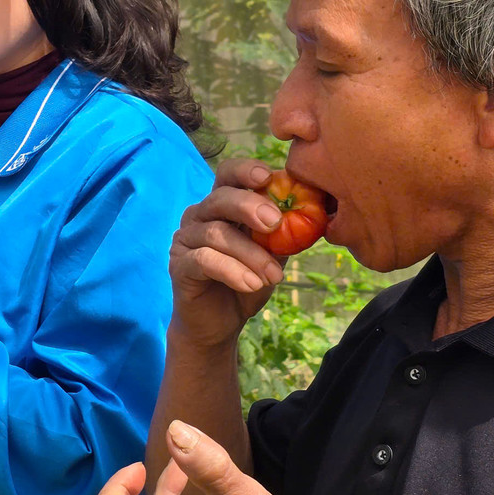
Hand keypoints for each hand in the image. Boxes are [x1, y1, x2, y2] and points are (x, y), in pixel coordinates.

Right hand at [169, 158, 288, 347]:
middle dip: (249, 205)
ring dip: (250, 253)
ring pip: (215, 232)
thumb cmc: (246, 282)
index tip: (268, 176)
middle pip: (219, 197)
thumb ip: (285, 233)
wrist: (220, 324)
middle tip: (275, 223)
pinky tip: (252, 284)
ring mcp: (185, 240)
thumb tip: (315, 212)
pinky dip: (232, 270)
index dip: (245, 170)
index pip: (227, 175)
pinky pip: (204, 259)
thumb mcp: (272, 255)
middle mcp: (199, 216)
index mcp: (221, 206)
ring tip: (274, 276)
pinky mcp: (178, 265)